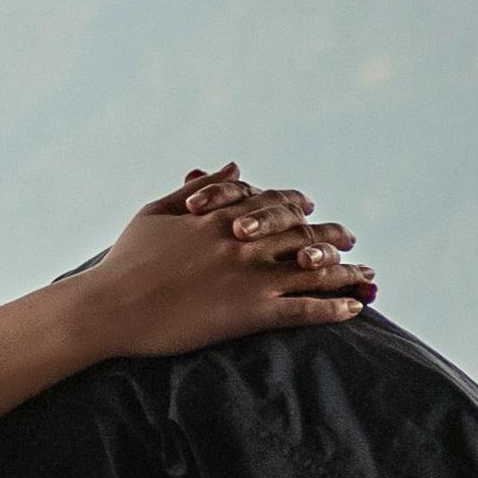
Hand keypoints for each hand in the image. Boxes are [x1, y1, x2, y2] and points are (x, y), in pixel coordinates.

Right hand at [77, 166, 373, 356]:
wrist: (109, 307)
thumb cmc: (124, 261)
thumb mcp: (156, 212)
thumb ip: (199, 189)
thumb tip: (233, 164)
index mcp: (221, 216)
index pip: (273, 203)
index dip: (297, 205)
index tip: (312, 208)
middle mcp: (243, 241)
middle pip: (302, 233)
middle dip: (332, 236)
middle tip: (352, 240)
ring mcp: (249, 277)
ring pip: (312, 270)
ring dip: (345, 272)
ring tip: (368, 277)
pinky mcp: (249, 313)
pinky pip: (303, 309)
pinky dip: (332, 308)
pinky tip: (354, 310)